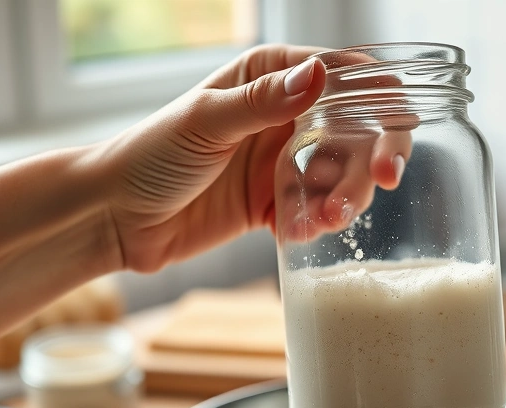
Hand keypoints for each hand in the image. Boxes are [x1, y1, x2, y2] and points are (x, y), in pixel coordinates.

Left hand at [95, 44, 414, 272]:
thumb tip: (319, 76)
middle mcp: (287, 115)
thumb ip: (264, 101)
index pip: (350, 79)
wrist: (116, 218)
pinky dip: (315, 224)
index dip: (382, 108)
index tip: (389, 149)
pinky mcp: (277, 203)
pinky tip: (294, 233)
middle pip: (359, 134)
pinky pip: (316, 212)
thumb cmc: (148, 155)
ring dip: (343, 201)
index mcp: (273, 76)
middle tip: (364, 194)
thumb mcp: (206, 122)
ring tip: (322, 222)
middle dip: (367, 167)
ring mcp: (284, 161)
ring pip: (344, 178)